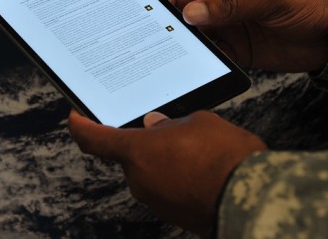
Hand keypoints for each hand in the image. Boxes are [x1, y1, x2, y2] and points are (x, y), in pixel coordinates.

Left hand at [68, 110, 266, 236]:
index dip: (81, 126)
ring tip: (195, 146)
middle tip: (171, 128)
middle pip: (130, 154)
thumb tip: (156, 125)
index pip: (94, 139)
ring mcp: (155, 199)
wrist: (251, 197)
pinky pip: (165, 185)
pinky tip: (200, 165)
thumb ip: (170, 124)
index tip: (76, 116)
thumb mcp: (198, 123)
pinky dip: (175, 173)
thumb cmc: (223, 155)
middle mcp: (139, 178)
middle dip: (146, 140)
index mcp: (138, 151)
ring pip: (150, 169)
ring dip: (164, 157)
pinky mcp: (172, 212)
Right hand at [114, 0, 327, 72]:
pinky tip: (181, 61)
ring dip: (172, 34)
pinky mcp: (231, 47)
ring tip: (151, 43)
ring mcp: (223, 23)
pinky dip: (192, 56)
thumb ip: (230, 4)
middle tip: (132, 18)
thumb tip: (192, 15)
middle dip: (154, 6)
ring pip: (186, 27)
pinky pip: (204, 51)